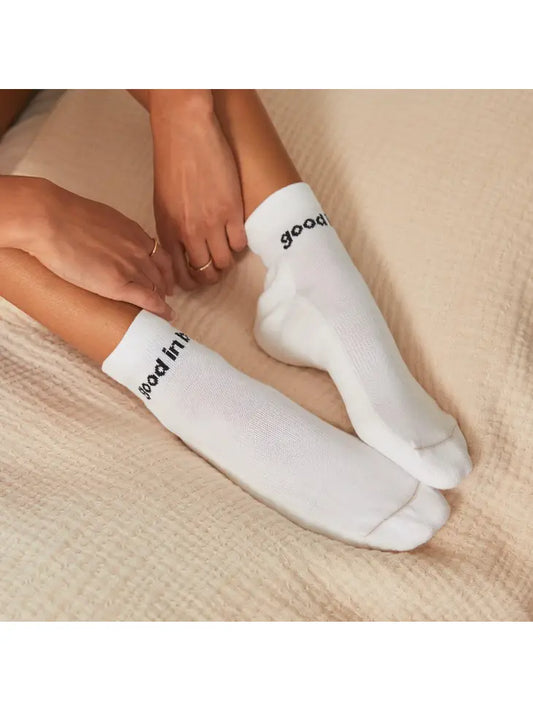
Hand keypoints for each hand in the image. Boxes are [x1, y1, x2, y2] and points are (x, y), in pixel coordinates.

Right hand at [2, 177, 174, 318]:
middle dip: (164, 286)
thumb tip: (101, 238)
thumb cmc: (63, 216)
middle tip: (165, 297)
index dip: (165, 270)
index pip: (159, 255)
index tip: (165, 278)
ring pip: (156, 287)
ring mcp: (129, 267)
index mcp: (133, 232)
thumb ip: (109, 231)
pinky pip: (147, 299)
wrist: (49, 220)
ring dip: (162, 299)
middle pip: (161, 273)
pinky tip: (166, 315)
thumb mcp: (99, 218)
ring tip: (163, 310)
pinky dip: (160, 309)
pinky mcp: (117, 284)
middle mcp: (137, 249)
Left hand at [150, 91, 246, 288]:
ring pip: (224, 262)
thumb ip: (171, 230)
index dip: (190, 283)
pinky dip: (239, 245)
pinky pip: (240, 244)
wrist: (186, 134)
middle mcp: (188, 232)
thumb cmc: (172, 164)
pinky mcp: (231, 211)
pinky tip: (236, 235)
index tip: (196, 280)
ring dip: (226, 262)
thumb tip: (181, 252)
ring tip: (226, 252)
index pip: (180, 274)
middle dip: (210, 276)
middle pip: (205, 273)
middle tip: (215, 269)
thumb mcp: (162, 203)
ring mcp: (211, 223)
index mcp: (168, 231)